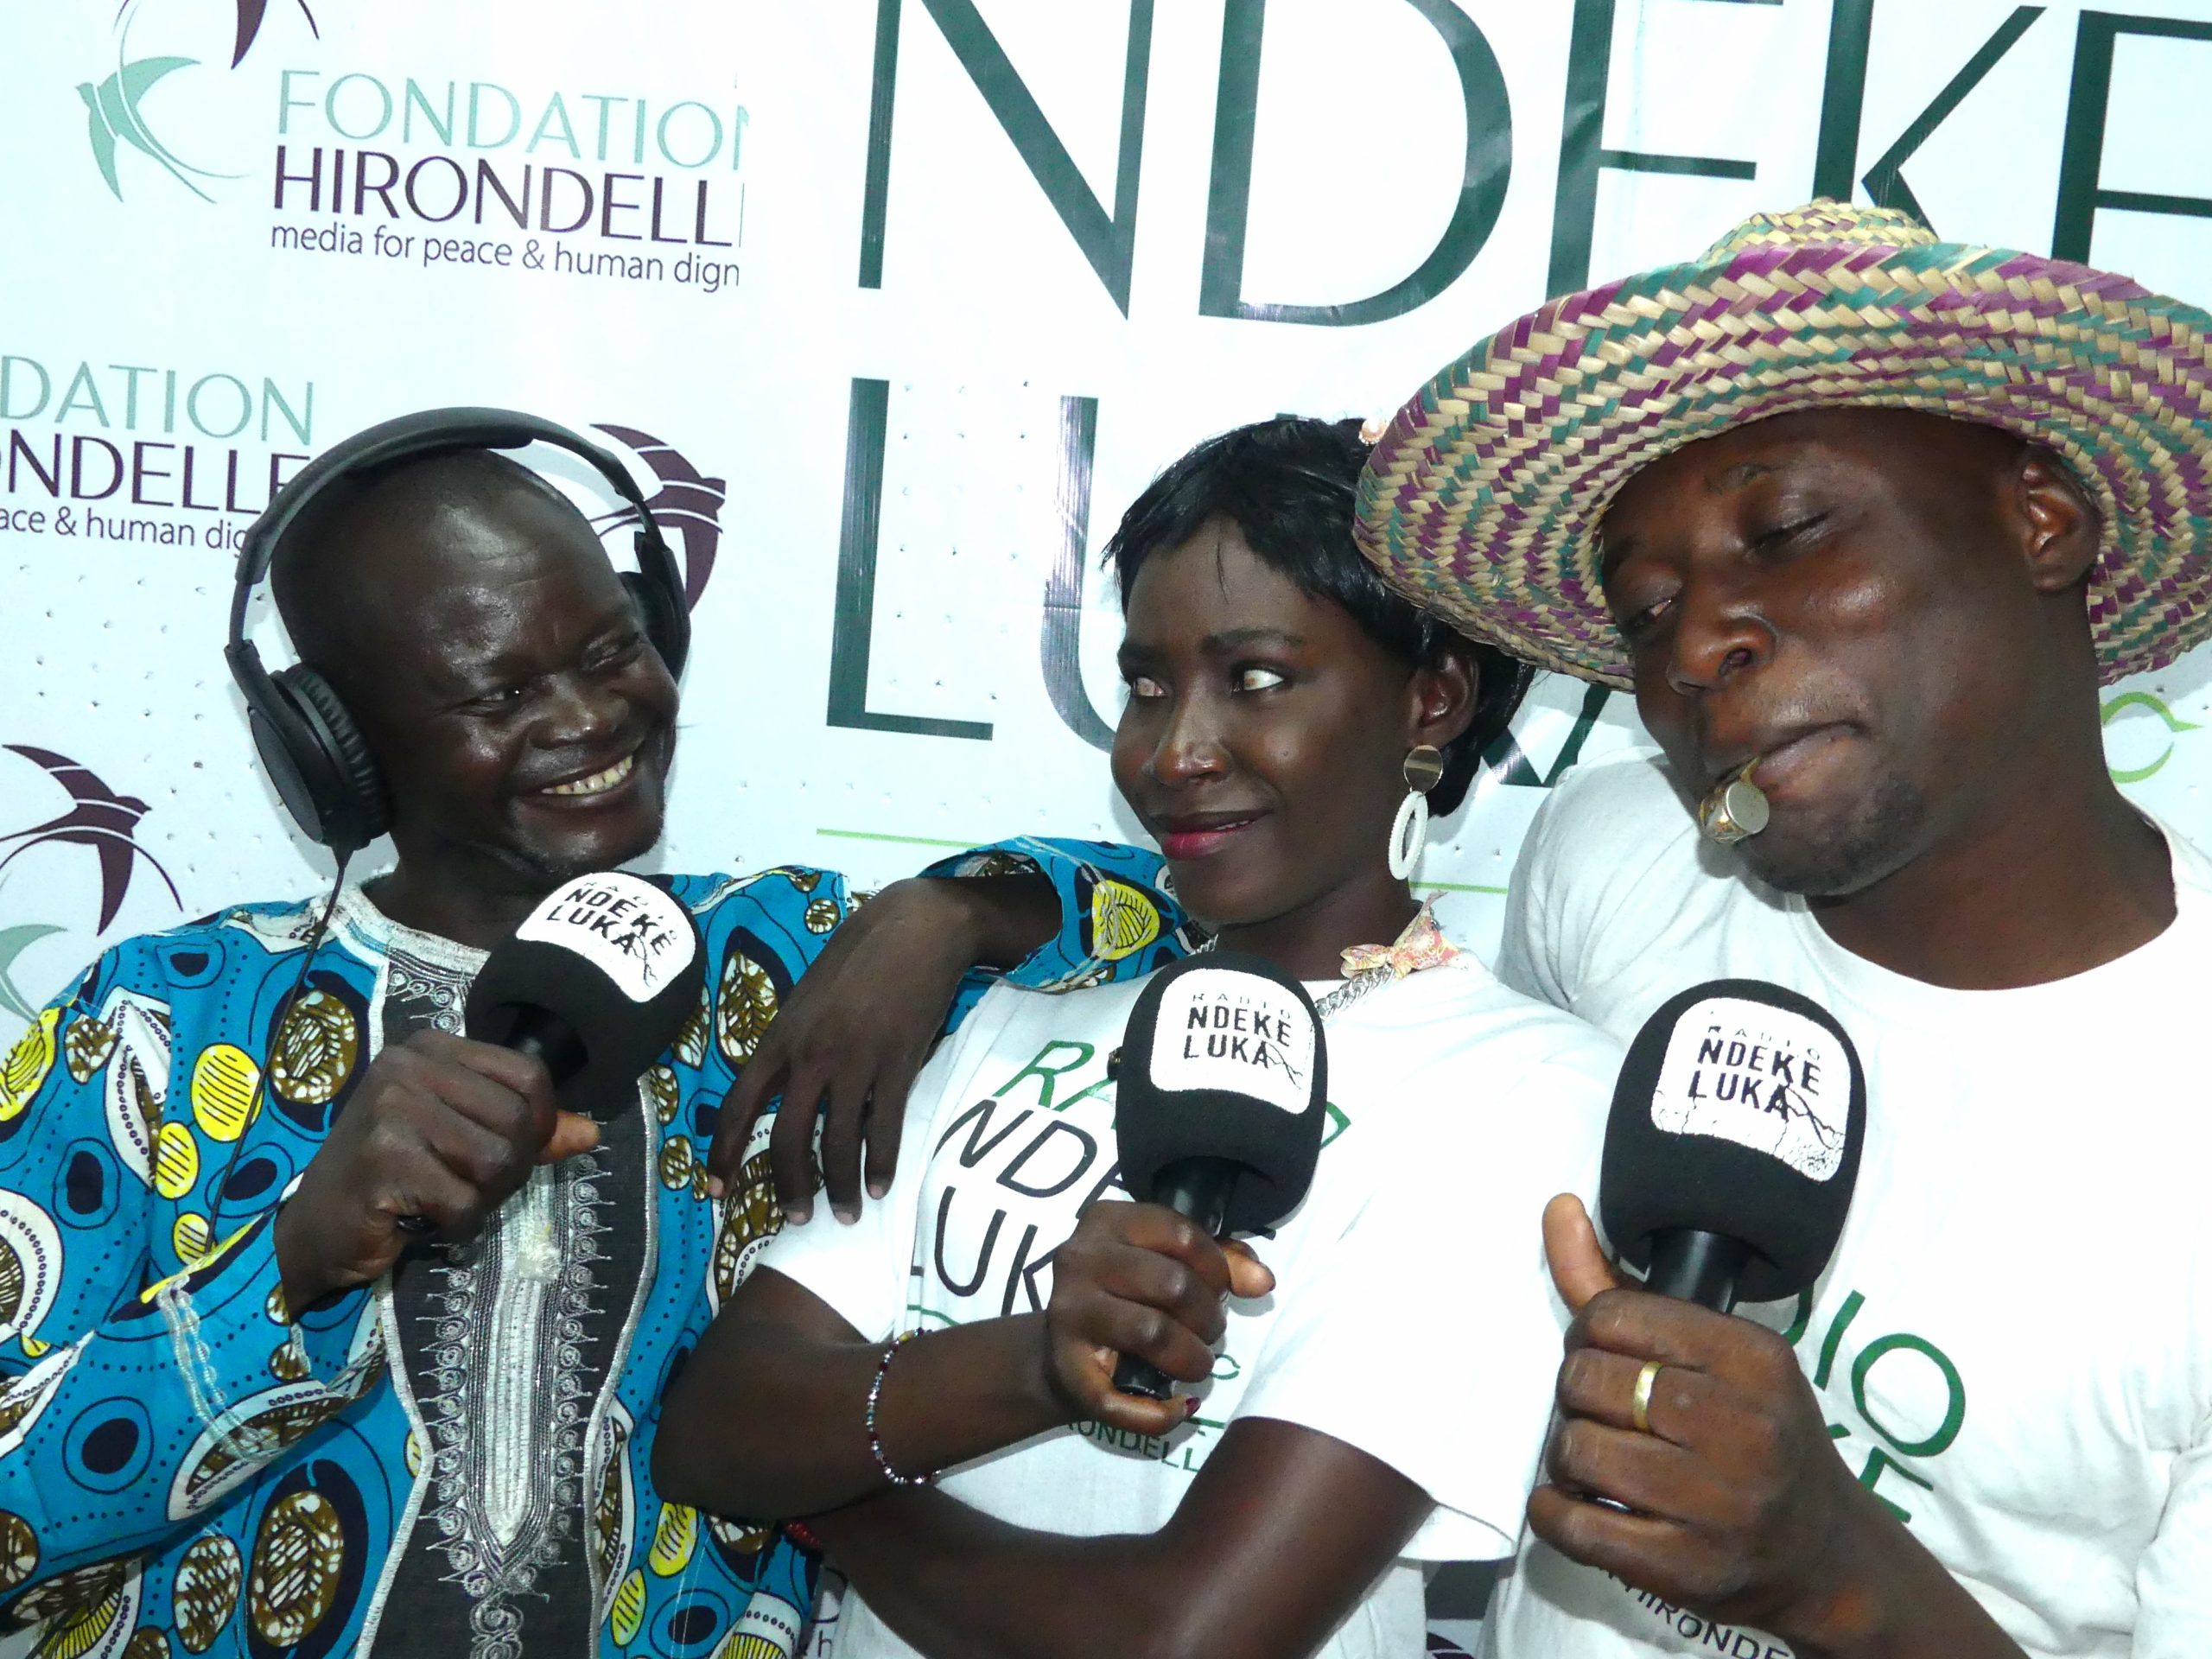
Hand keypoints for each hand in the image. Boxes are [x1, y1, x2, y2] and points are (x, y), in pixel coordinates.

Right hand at [273, 1030, 598, 1310]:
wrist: (311, 1229)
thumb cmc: (389, 1178)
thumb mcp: (458, 1139)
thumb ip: (524, 1130)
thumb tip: (591, 1133)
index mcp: (430, 1047)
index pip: (531, 1076)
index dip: (540, 1124)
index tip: (509, 1152)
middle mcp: (407, 1066)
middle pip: (519, 1120)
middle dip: (509, 1170)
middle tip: (467, 1187)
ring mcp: (391, 1108)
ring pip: (497, 1161)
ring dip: (483, 1199)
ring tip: (441, 1200)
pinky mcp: (383, 1158)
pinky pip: (465, 1202)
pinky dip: (456, 1225)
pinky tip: (420, 1219)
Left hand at [706, 875, 1054, 1223]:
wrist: (916, 927)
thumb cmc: (860, 956)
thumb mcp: (809, 994)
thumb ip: (795, 1041)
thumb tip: (788, 1086)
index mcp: (781, 1036)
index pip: (741, 1104)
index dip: (726, 1152)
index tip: (718, 1191)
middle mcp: (811, 1054)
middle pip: (789, 1137)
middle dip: (790, 1187)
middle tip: (797, 1219)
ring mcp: (855, 1061)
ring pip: (838, 1142)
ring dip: (841, 1186)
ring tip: (849, 1212)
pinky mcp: (897, 1064)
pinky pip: (884, 1127)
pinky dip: (882, 1163)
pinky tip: (883, 1184)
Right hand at [1041, 1200, 1274, 1438]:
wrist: (1061, 1352)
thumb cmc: (1126, 1296)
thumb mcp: (1169, 1262)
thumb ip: (1221, 1262)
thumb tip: (1264, 1282)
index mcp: (1108, 1220)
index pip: (1182, 1234)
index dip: (1215, 1267)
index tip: (1219, 1289)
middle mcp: (1080, 1259)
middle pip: (1173, 1284)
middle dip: (1208, 1316)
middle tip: (1210, 1332)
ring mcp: (1069, 1313)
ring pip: (1152, 1332)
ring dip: (1192, 1358)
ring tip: (1198, 1364)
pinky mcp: (1064, 1368)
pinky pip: (1120, 1399)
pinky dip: (1159, 1413)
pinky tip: (1177, 1407)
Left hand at [1527, 1195, 1897, 1649]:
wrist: (1825, 1557)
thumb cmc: (1756, 1436)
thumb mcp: (1715, 1355)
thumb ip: (1621, 1288)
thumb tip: (1557, 1207)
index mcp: (1754, 1359)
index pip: (1614, 1315)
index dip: (1589, 1334)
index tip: (1605, 1357)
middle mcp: (1744, 1428)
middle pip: (1587, 1378)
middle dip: (1576, 1394)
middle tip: (1602, 1413)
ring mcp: (1719, 1506)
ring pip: (1577, 1448)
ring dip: (1567, 1455)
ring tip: (1596, 1460)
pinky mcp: (1686, 1570)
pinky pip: (1573, 1524)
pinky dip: (1553, 1511)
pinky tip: (1574, 1504)